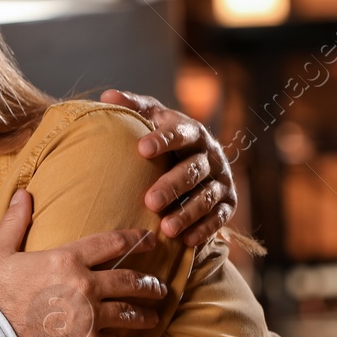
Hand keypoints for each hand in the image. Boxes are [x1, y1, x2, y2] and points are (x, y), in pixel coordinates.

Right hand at [0, 190, 164, 336]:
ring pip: (130, 314)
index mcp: (67, 260)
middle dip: (149, 283)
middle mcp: (85, 286)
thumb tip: (23, 194)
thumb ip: (15, 222)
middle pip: (130, 280)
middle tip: (159, 287)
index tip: (151, 240)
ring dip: (144, 314)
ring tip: (151, 316)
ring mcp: (90, 318)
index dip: (135, 239)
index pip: (111, 243)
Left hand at [101, 89, 235, 246]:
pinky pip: (219, 218)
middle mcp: (211, 154)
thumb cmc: (165, 136)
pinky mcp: (228, 202)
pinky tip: (187, 241)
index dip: (163, 140)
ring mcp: (221, 179)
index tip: (141, 148)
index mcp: (192, 131)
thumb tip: (108, 95)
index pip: (180, 132)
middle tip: (150, 201)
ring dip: (188, 212)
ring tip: (166, 229)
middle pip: (193, 170)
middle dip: (173, 185)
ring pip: (207, 196)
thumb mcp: (152, 117)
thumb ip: (133, 107)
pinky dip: (204, 229)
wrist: (197, 157)